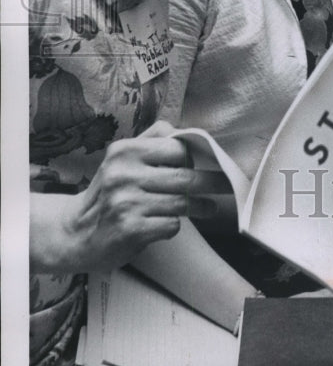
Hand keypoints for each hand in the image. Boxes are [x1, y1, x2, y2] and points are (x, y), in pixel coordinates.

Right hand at [32, 121, 230, 273]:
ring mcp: (126, 203)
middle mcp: (124, 174)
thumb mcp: (122, 158)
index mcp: (125, 151)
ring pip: (181, 202)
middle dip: (211, 183)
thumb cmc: (107, 192)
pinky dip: (175, 224)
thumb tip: (186, 132)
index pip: (177, 148)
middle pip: (185, 176)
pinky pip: (171, 224)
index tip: (201, 165)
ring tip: (209, 208)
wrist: (73, 233)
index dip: (193, 158)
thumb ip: (152, 139)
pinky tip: (169, 224)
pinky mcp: (130, 230)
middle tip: (227, 186)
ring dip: (199, 206)